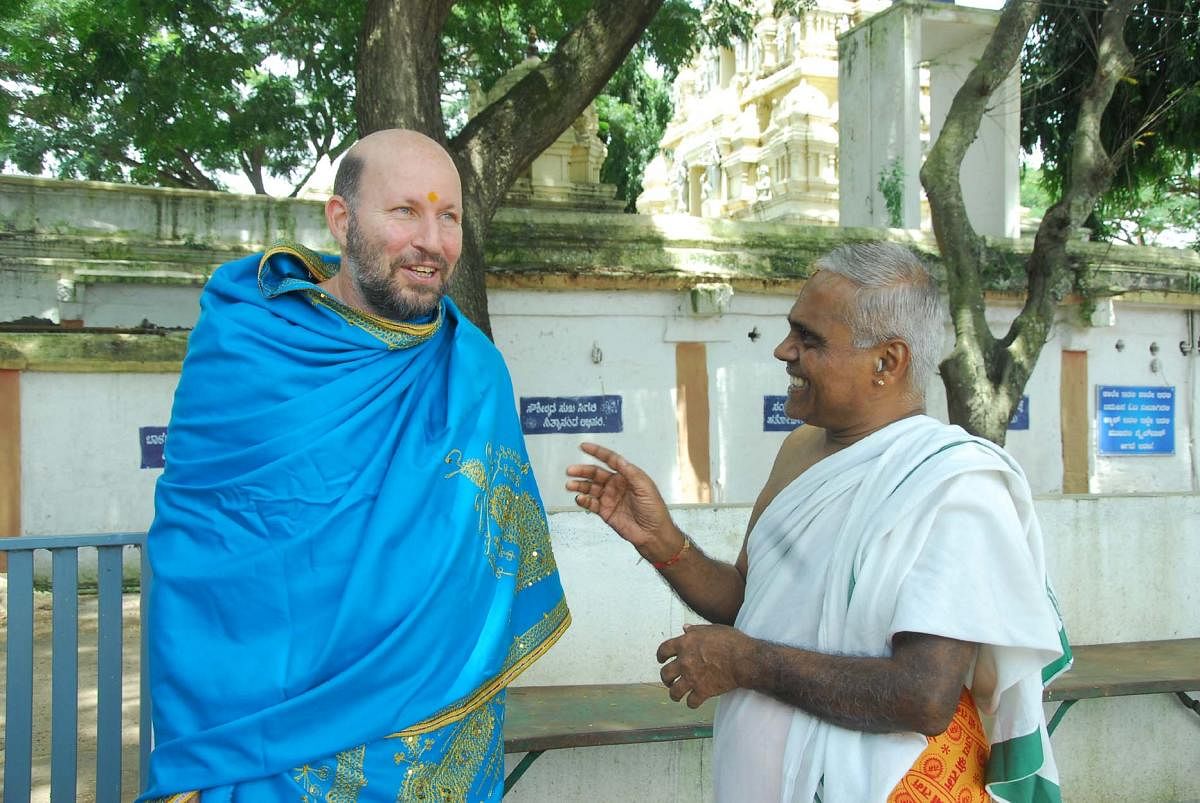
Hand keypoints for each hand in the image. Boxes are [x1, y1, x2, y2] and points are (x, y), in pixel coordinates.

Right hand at [565, 442, 678, 561]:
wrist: (653, 533)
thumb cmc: (653, 508)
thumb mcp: (644, 486)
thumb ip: (630, 472)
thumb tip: (618, 459)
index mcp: (627, 476)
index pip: (610, 460)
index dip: (597, 452)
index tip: (584, 447)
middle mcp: (616, 485)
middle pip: (596, 474)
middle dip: (582, 471)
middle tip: (570, 470)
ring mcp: (609, 498)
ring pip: (590, 488)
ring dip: (580, 485)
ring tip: (569, 485)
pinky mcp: (605, 512)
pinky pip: (591, 503)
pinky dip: (583, 500)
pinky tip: (580, 499)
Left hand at [657, 624, 751, 707]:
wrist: (744, 659)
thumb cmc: (731, 642)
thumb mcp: (712, 629)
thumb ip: (696, 630)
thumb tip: (685, 628)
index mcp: (685, 643)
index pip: (663, 650)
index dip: (660, 656)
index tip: (661, 660)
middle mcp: (684, 661)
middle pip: (665, 673)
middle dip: (666, 678)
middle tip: (669, 681)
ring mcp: (692, 677)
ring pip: (674, 691)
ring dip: (674, 694)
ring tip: (677, 695)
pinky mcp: (702, 691)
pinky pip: (691, 702)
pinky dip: (692, 703)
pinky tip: (694, 701)